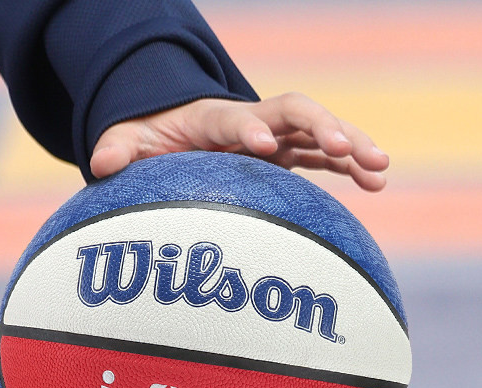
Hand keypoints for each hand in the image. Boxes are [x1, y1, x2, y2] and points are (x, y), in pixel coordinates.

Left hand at [90, 92, 388, 190]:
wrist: (175, 133)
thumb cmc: (152, 139)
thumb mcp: (130, 140)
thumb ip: (119, 149)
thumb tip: (100, 163)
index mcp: (213, 119)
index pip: (236, 118)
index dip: (250, 128)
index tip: (264, 146)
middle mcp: (251, 121)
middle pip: (295, 112)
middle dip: (322, 126)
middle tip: (345, 148)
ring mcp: (274, 137)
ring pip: (319, 132)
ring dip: (351, 145)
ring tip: (382, 169)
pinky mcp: (285, 155)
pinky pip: (322, 157)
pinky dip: (349, 165)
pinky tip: (376, 182)